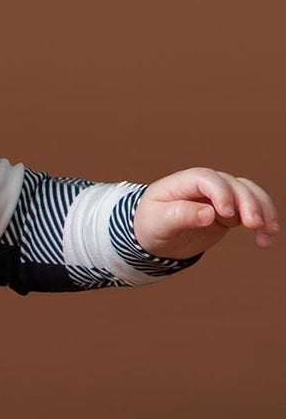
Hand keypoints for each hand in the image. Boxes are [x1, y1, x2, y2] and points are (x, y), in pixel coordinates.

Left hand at [133, 168, 278, 259]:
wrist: (155, 238)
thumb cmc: (151, 225)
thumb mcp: (159, 222)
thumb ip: (182, 215)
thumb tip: (209, 215)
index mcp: (184, 182)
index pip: (207, 179)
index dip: (220, 192)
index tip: (226, 213)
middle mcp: (206, 185)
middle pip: (233, 185)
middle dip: (247, 203)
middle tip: (254, 224)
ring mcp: (221, 196)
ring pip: (249, 194)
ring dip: (263, 210)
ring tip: (268, 232)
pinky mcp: (230, 211)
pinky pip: (252, 210)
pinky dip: (262, 222)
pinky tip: (265, 240)